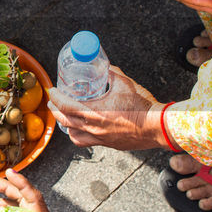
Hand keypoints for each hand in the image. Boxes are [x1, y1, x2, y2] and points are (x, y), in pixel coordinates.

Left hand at [48, 66, 166, 150]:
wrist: (158, 127)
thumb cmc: (143, 106)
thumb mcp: (125, 84)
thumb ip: (112, 74)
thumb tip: (105, 67)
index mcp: (95, 112)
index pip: (66, 106)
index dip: (56, 98)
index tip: (53, 91)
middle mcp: (94, 127)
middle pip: (65, 121)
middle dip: (56, 111)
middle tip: (53, 103)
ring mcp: (100, 138)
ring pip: (73, 135)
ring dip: (66, 125)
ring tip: (66, 117)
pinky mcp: (108, 144)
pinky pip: (86, 142)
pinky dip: (79, 136)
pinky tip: (82, 130)